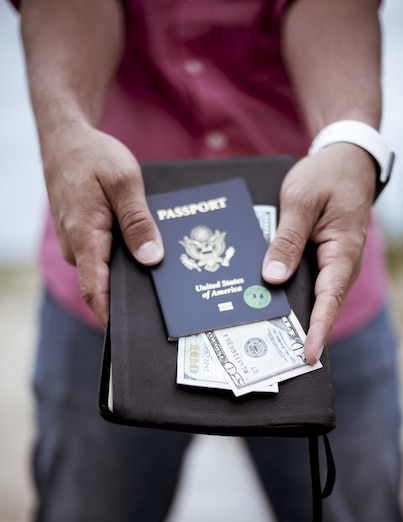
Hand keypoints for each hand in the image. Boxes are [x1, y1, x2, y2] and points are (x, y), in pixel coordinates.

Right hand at [42, 122, 162, 326]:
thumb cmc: (93, 157)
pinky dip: (127, 255)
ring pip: (110, 269)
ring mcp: (82, 244)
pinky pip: (108, 255)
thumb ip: (138, 222)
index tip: (131, 336)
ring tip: (167, 270)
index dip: (112, 319)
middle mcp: (80, 248)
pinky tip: (148, 248)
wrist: (67, 140)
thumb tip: (151, 259)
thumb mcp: (124, 182)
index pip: (96, 292)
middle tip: (171, 299)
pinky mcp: (87, 238)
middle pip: (108, 284)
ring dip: (134, 270)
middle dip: (135, 292)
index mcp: (86, 238)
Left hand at [262, 143, 375, 363]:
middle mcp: (341, 264)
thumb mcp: (301, 202)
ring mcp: (332, 264)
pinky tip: (268, 302)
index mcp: (342, 252)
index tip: (307, 355)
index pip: (329, 300)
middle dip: (302, 333)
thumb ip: (287, 240)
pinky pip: (308, 284)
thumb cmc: (328, 176)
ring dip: (295, 317)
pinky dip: (292, 296)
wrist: (345, 160)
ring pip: (314, 298)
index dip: (317, 329)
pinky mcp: (322, 259)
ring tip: (268, 340)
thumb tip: (273, 277)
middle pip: (322, 306)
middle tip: (276, 359)